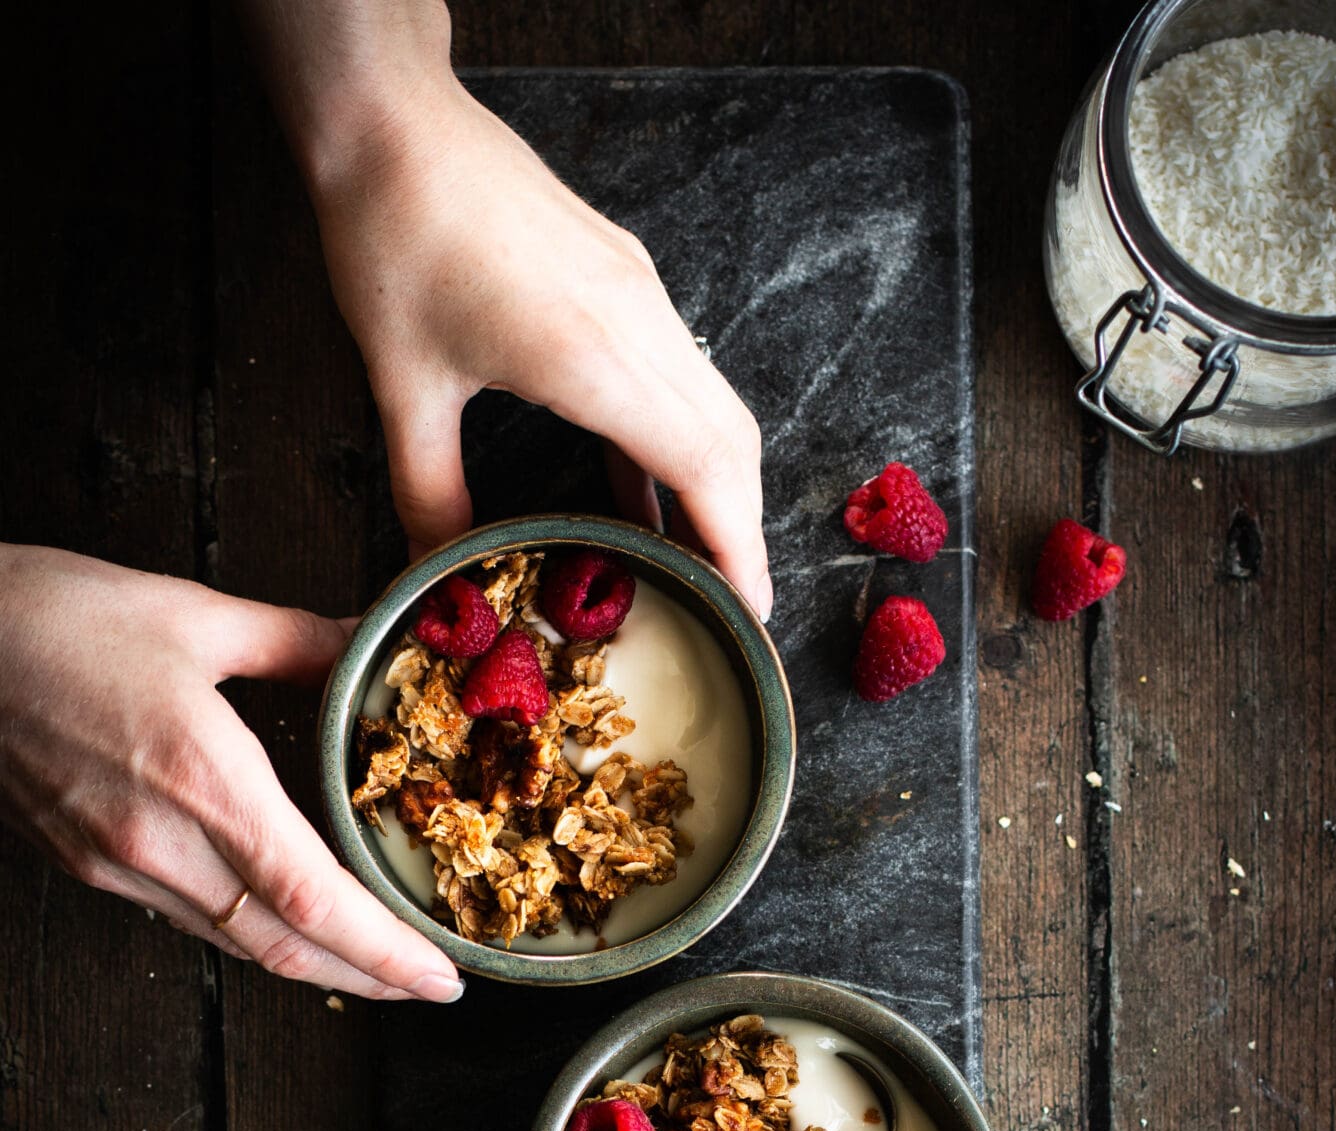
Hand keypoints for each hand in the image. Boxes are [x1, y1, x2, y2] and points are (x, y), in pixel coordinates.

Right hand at [0, 547, 462, 1002]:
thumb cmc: (45, 617)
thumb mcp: (190, 613)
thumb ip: (295, 641)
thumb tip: (364, 645)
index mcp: (202, 780)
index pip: (314, 898)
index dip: (386, 952)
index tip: (441, 976)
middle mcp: (161, 844)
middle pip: (285, 946)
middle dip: (369, 978)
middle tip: (430, 987)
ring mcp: (118, 866)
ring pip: (237, 944)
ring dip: (315, 965)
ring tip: (376, 965)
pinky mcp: (87, 867)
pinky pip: (189, 921)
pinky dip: (252, 934)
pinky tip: (284, 922)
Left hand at [297, 59, 771, 616]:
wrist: (392, 120)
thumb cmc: (395, 237)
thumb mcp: (403, 388)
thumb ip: (428, 494)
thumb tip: (437, 570)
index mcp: (595, 358)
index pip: (707, 469)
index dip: (738, 549)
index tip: (751, 613)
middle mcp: (638, 324)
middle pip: (733, 445)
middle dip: (742, 531)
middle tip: (734, 606)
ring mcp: (638, 296)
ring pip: (714, 409)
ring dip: (715, 487)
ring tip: (693, 559)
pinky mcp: (622, 279)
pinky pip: (675, 376)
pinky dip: (674, 442)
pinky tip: (638, 492)